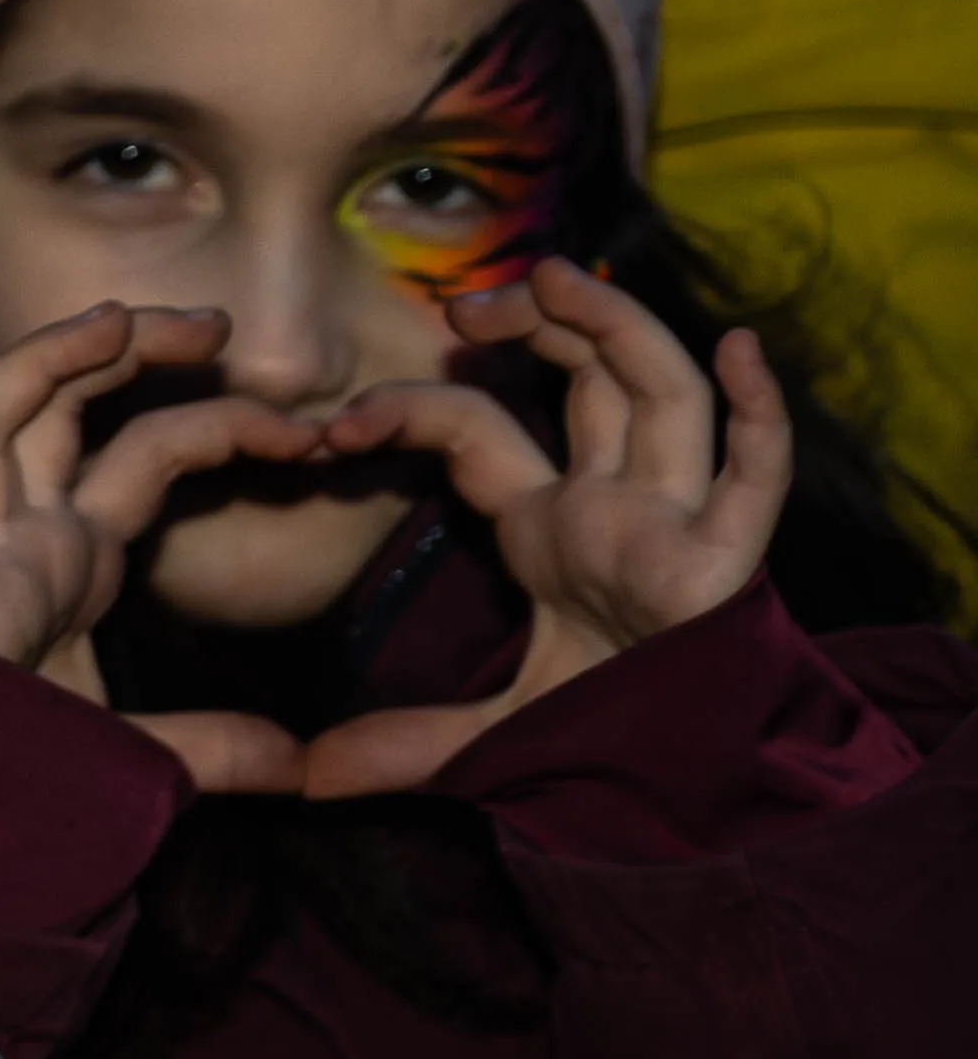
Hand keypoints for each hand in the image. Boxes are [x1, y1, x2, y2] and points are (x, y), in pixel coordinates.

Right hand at [0, 303, 323, 792]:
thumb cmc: (38, 775)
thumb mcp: (146, 750)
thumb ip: (215, 747)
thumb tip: (301, 764)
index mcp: (72, 553)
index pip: (147, 452)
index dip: (220, 425)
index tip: (303, 429)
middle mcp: (20, 532)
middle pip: (65, 404)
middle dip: (130, 346)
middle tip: (213, 323)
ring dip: (45, 361)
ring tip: (113, 320)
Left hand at [297, 258, 791, 797]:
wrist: (675, 781)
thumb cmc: (598, 730)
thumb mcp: (483, 733)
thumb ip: (400, 746)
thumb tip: (301, 781)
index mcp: (554, 525)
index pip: (479, 437)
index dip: (416, 411)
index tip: (339, 428)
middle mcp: (616, 505)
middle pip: (590, 382)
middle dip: (541, 325)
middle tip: (468, 300)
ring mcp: (674, 524)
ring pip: (663, 398)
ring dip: (620, 331)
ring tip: (564, 277)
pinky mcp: (728, 563)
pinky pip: (754, 476)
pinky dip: (759, 414)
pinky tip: (742, 352)